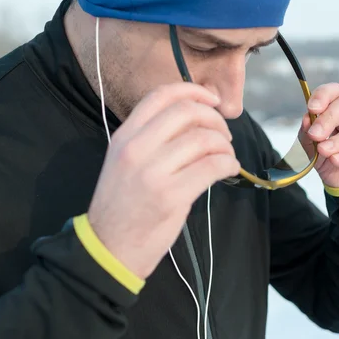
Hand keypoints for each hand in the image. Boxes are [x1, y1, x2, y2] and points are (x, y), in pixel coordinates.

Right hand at [87, 82, 239, 278]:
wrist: (109, 247)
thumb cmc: (123, 206)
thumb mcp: (126, 163)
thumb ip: (154, 139)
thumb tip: (198, 122)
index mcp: (124, 137)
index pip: (161, 96)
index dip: (194, 91)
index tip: (213, 99)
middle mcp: (136, 148)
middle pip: (188, 112)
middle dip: (215, 119)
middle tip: (224, 135)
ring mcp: (153, 172)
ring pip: (204, 139)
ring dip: (225, 145)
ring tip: (226, 156)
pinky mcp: (171, 195)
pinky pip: (212, 166)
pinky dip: (229, 163)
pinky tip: (229, 169)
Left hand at [301, 83, 338, 188]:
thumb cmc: (337, 166)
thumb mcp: (314, 154)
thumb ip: (307, 138)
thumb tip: (306, 120)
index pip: (336, 92)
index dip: (324, 95)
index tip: (312, 109)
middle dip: (329, 118)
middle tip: (315, 135)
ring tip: (325, 151)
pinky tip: (338, 160)